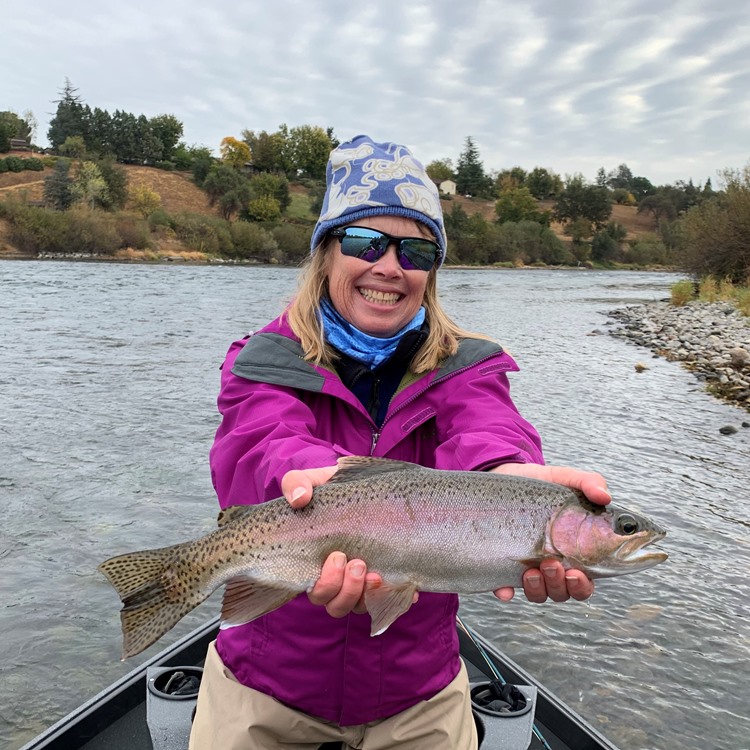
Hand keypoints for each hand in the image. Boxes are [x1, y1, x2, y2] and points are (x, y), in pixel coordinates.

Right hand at [281, 464, 382, 616]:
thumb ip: (296, 484)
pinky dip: (396, 596)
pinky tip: (408, 586)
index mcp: (316, 563)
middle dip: (347, 589)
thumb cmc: (332, 490)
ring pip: (359, 607)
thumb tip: (298, 499)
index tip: (337, 557)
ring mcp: (360, 582)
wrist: (361, 487)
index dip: (326, 585)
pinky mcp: (384, 580)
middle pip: (336, 604)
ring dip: (367, 595)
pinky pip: (389, 599)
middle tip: (358, 562)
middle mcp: (337, 579)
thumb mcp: (313, 481)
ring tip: (376, 574)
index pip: (316, 591)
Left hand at [489, 463, 610, 603]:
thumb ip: (589, 483)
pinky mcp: (503, 563)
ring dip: (537, 590)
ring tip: (532, 571)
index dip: (582, 585)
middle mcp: (553, 564)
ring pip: (538, 594)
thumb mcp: (566, 479)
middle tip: (551, 564)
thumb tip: (605, 496)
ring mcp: (527, 565)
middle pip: (562, 592)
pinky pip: (504, 588)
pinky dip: (505, 592)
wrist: (506, 475)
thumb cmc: (542, 484)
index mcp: (573, 551)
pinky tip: (504, 589)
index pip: (584, 581)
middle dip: (559, 586)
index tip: (576, 573)